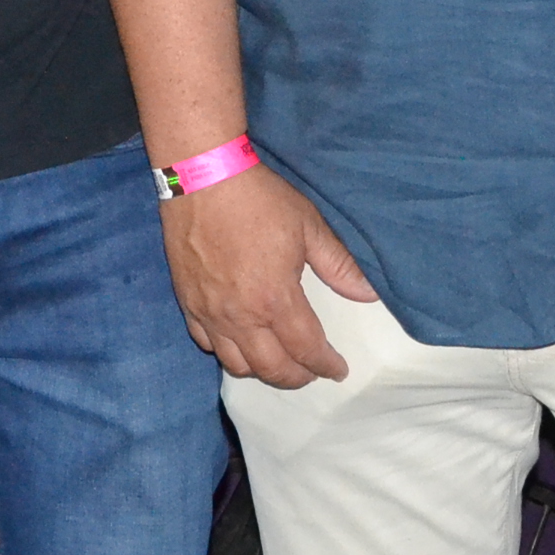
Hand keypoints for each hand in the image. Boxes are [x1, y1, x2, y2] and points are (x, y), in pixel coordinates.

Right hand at [160, 162, 378, 387]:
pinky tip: (238, 341)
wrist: (202, 177)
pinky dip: (225, 351)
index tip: (338, 370)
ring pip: (235, 364)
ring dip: (261, 370)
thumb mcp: (309, 226)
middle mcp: (240, 316)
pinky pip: (205, 342)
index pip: (306, 349)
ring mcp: (209, 313)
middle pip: (271, 368)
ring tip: (277, 361)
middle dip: (296, 377)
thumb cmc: (259, 199)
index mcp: (275, 299)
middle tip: (311, 372)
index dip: (326, 365)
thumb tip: (368, 294)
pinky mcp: (186, 301)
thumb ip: (339, 265)